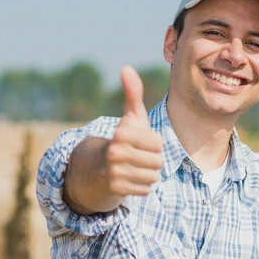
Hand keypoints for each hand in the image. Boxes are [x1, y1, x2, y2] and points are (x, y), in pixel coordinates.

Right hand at [104, 66, 163, 196]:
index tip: (141, 143)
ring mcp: (114, 172)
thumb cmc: (124, 140)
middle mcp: (115, 152)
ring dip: (148, 174)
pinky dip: (142, 186)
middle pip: (157, 161)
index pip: (158, 144)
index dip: (154, 144)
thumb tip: (126, 68)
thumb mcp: (130, 117)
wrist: (99, 168)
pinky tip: (131, 179)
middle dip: (152, 161)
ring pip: (153, 177)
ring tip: (135, 168)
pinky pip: (146, 189)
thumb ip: (133, 94)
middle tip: (138, 157)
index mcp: (121, 133)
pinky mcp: (116, 189)